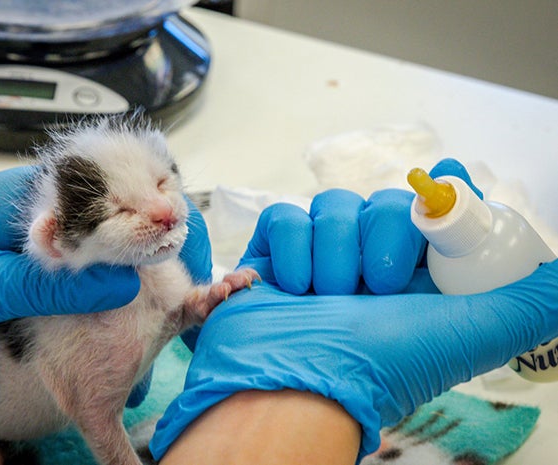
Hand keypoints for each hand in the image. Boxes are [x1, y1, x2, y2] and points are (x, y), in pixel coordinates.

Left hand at [0, 166, 209, 354]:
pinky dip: (90, 261)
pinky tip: (108, 277)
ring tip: (159, 260)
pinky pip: (63, 248)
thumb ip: (51, 282)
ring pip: (85, 225)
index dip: (145, 208)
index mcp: (20, 196)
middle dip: (141, 223)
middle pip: (101, 202)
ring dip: (120, 243)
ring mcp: (18, 223)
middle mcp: (24, 201)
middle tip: (179, 249)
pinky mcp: (9, 247)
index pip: (101, 188)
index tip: (177, 233)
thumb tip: (122, 282)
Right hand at [150, 159, 557, 460]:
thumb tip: (557, 275)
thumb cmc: (378, 367)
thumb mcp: (465, 336)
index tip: (448, 182)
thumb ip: (521, 306)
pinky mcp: (275, 254)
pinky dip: (293, 246)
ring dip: (335, 248)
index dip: (444, 192)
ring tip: (329, 294)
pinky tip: (295, 286)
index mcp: (419, 278)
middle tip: (379, 283)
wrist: (293, 389)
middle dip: (384, 233)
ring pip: (334, 204)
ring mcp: (320, 256)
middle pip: (385, 201)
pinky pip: (285, 216)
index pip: (436, 210)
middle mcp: (371, 263)